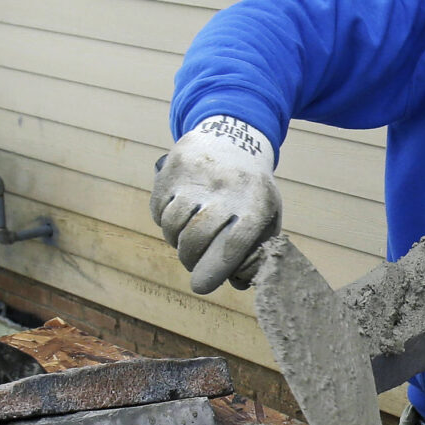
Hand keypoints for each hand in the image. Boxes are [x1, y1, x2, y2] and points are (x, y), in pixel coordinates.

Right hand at [152, 116, 280, 292]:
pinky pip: (158, 209)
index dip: (214, 270)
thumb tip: (238, 285)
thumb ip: (255, 251)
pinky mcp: (173, 169)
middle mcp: (225, 189)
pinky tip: (177, 217)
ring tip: (186, 240)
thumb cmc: (251, 190)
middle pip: (196, 238)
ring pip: (173, 225)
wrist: (233, 138)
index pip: (232, 245)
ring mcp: (197, 177)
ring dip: (175, 241)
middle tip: (193, 264)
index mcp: (254, 205)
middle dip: (190, 260)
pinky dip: (163, 221)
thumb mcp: (266, 214)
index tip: (201, 286)